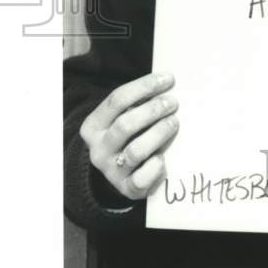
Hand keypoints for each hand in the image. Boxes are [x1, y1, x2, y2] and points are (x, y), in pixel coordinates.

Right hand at [79, 71, 179, 202]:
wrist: (120, 172)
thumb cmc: (130, 134)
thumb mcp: (125, 116)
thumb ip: (139, 102)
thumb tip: (168, 82)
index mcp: (94, 126)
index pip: (117, 100)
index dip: (144, 87)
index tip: (169, 79)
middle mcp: (99, 149)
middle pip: (125, 125)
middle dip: (153, 110)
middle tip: (173, 103)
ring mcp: (111, 170)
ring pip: (135, 150)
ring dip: (158, 133)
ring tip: (174, 123)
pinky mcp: (127, 188)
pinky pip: (140, 180)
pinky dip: (154, 168)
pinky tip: (163, 157)